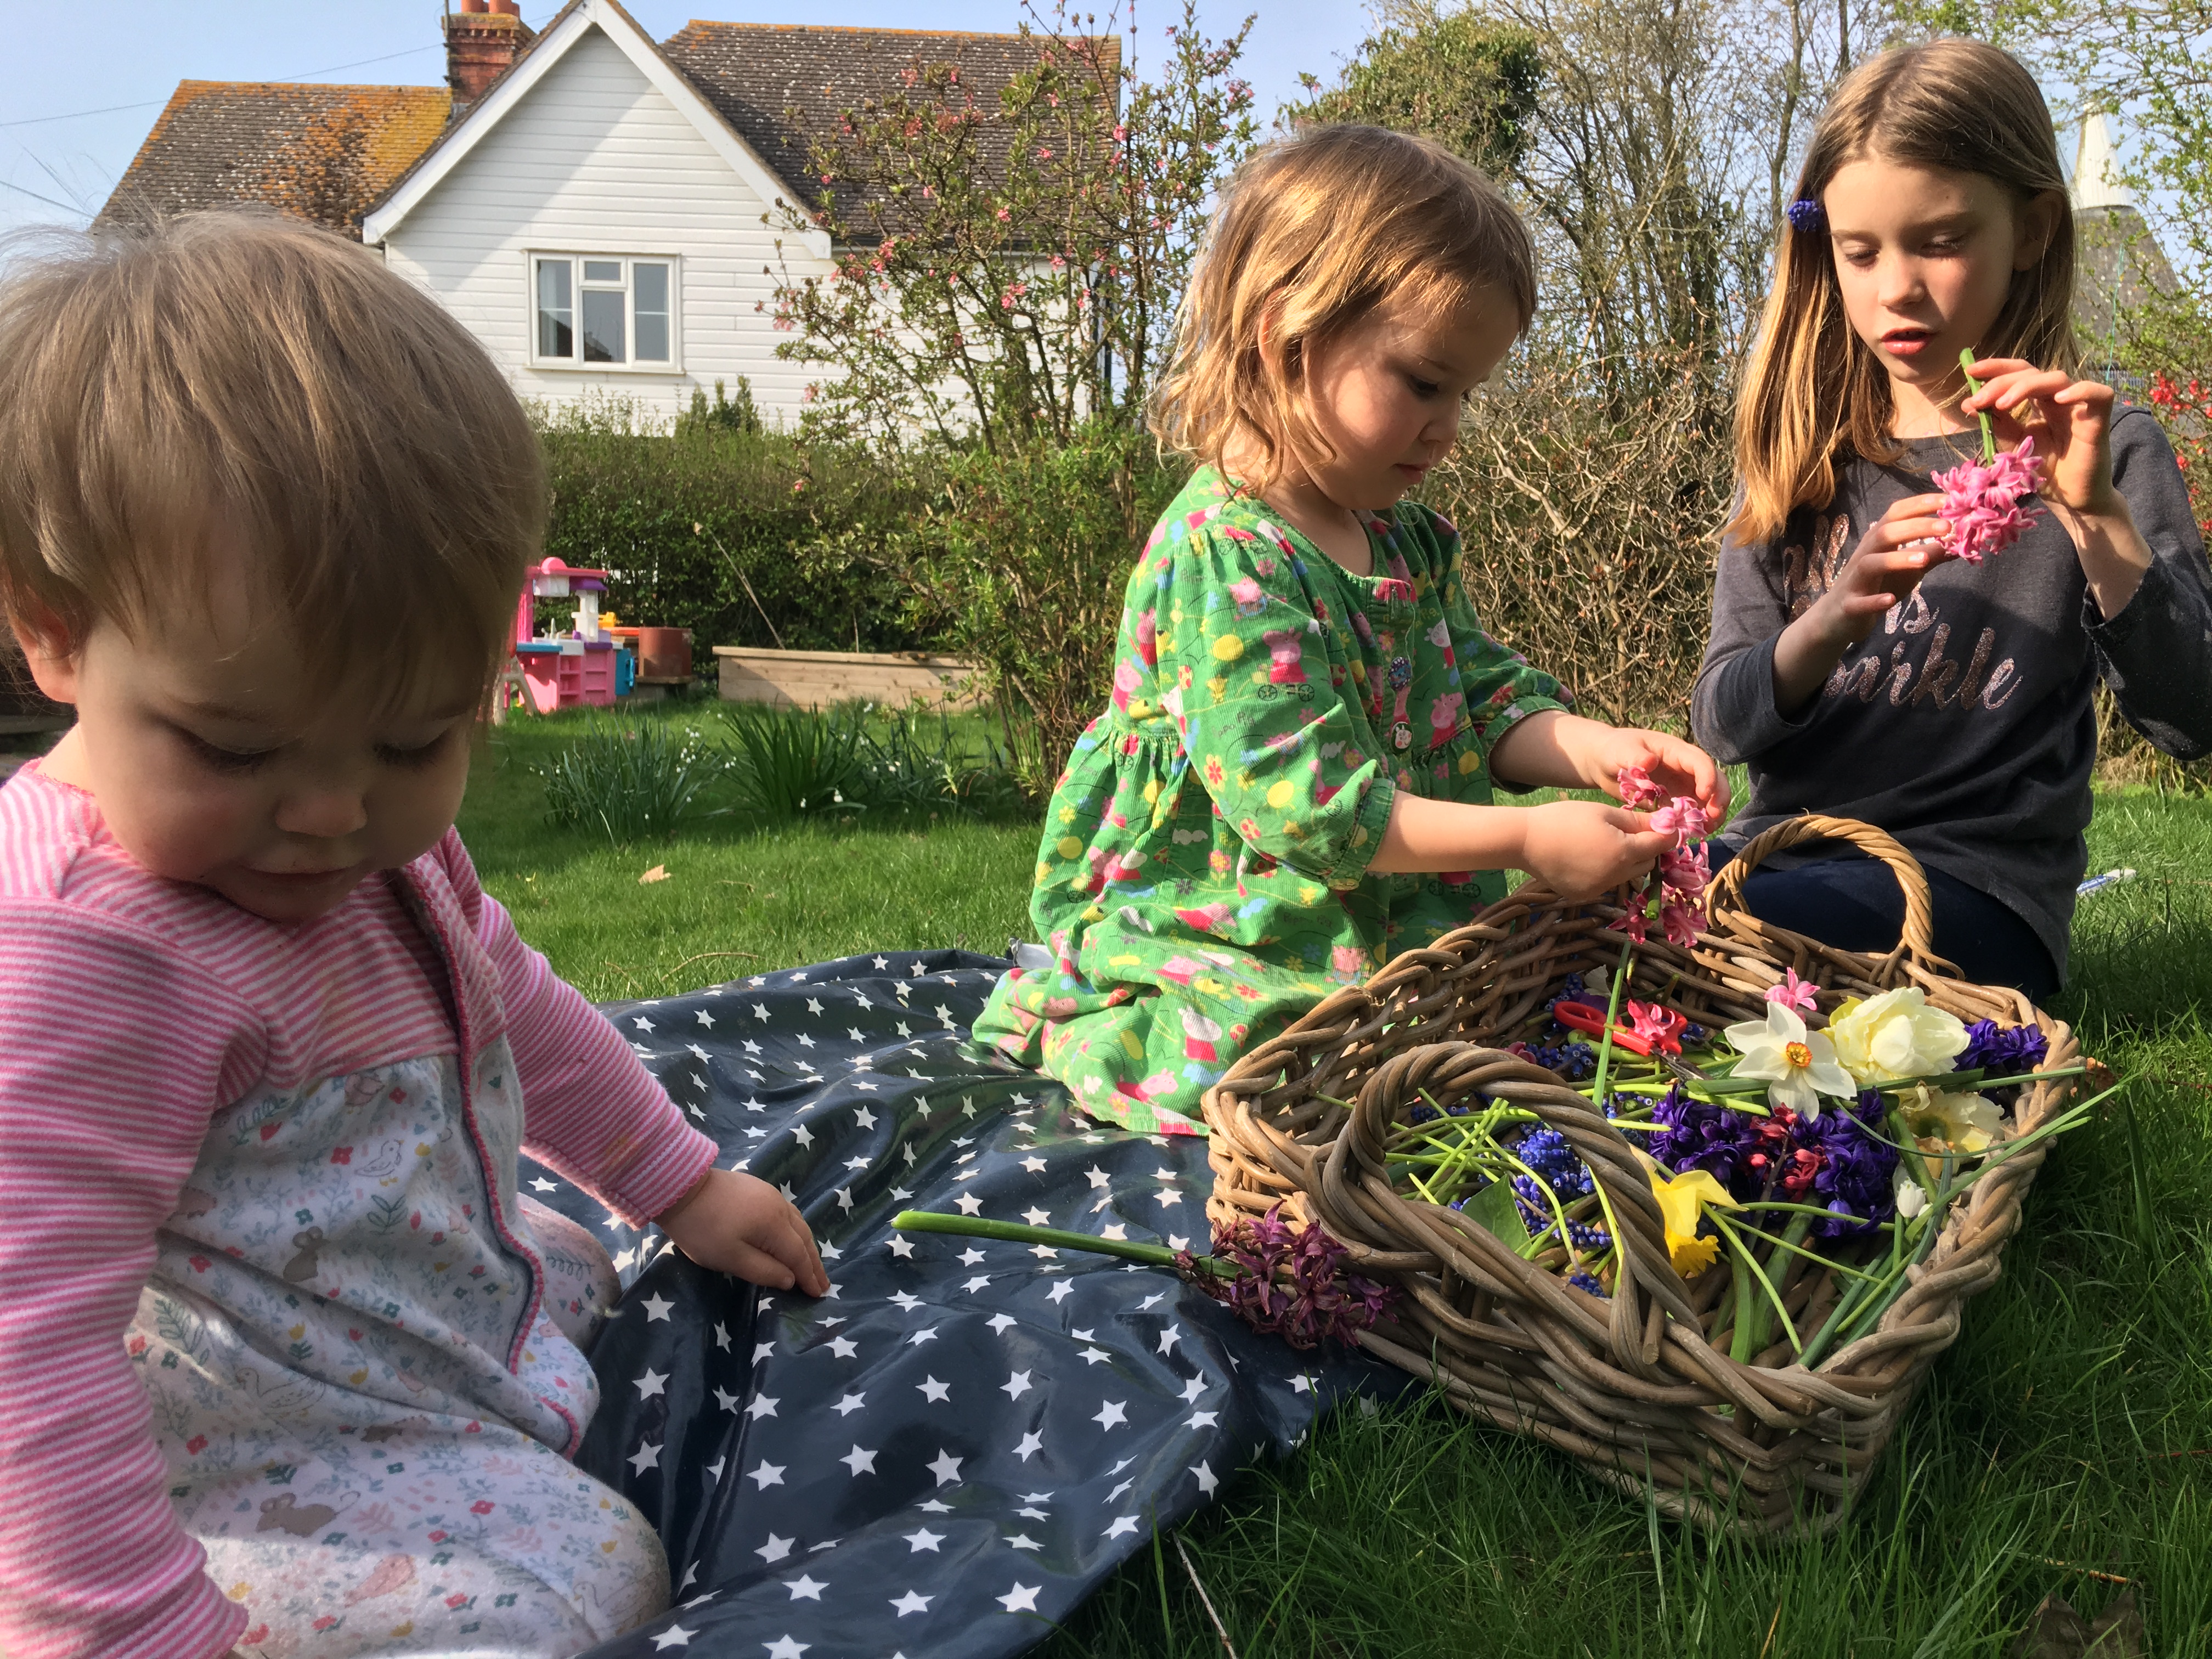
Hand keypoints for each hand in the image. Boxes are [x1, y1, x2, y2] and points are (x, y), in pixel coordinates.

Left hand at [657, 1169, 828, 1295]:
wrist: (682, 1187)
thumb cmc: (703, 1228)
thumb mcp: (730, 1258)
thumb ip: (763, 1271)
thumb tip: (790, 1280)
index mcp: (774, 1225)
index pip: (798, 1255)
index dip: (809, 1276)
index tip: (818, 1294)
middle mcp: (779, 1207)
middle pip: (803, 1238)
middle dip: (813, 1263)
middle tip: (823, 1284)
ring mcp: (770, 1195)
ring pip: (797, 1224)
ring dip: (806, 1246)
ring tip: (812, 1265)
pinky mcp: (759, 1189)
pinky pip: (788, 1214)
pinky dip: (795, 1232)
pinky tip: (793, 1238)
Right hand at [1518, 800, 1671, 901]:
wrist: (1525, 841)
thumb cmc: (1564, 819)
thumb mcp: (1603, 812)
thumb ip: (1636, 821)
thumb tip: (1665, 823)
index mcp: (1623, 852)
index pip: (1660, 845)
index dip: (1667, 834)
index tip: (1666, 825)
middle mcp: (1616, 876)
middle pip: (1647, 864)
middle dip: (1646, 849)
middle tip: (1632, 833)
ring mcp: (1599, 889)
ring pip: (1627, 876)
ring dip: (1626, 862)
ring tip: (1606, 845)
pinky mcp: (1585, 895)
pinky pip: (1606, 884)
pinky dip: (1605, 872)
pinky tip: (1586, 858)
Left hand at [1574, 723, 1729, 823]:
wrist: (1603, 763)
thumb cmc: (1613, 750)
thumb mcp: (1620, 750)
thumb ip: (1634, 755)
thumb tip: (1650, 762)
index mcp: (1675, 750)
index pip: (1700, 761)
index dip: (1707, 777)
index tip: (1705, 794)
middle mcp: (1684, 767)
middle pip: (1713, 779)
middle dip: (1718, 797)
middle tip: (1714, 817)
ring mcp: (1681, 784)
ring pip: (1707, 798)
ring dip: (1711, 813)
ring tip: (1707, 829)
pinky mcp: (1674, 801)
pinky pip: (1690, 812)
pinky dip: (1695, 822)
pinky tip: (1691, 834)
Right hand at [1812, 492, 1953, 648]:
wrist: (1836, 617)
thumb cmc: (1876, 586)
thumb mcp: (1908, 569)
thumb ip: (1930, 555)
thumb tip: (1961, 541)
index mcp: (1878, 542)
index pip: (1896, 514)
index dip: (1921, 504)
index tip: (1949, 499)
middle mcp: (1864, 555)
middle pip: (1885, 533)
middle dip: (1916, 527)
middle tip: (1947, 526)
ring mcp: (1855, 580)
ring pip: (1871, 563)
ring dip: (1896, 559)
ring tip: (1924, 560)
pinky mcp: (1849, 606)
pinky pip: (1859, 602)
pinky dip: (1874, 600)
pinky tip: (1890, 600)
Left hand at [1960, 357, 2120, 517]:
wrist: (2070, 499)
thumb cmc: (2043, 471)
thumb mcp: (2012, 445)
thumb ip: (1997, 423)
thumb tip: (1970, 404)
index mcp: (2039, 402)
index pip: (2019, 374)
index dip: (1996, 368)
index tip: (1969, 371)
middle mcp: (2059, 399)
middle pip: (2032, 373)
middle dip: (2001, 382)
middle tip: (1977, 399)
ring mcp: (2079, 406)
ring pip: (2057, 379)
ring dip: (2025, 387)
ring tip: (2001, 404)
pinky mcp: (2099, 419)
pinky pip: (2098, 394)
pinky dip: (2080, 391)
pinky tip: (2058, 399)